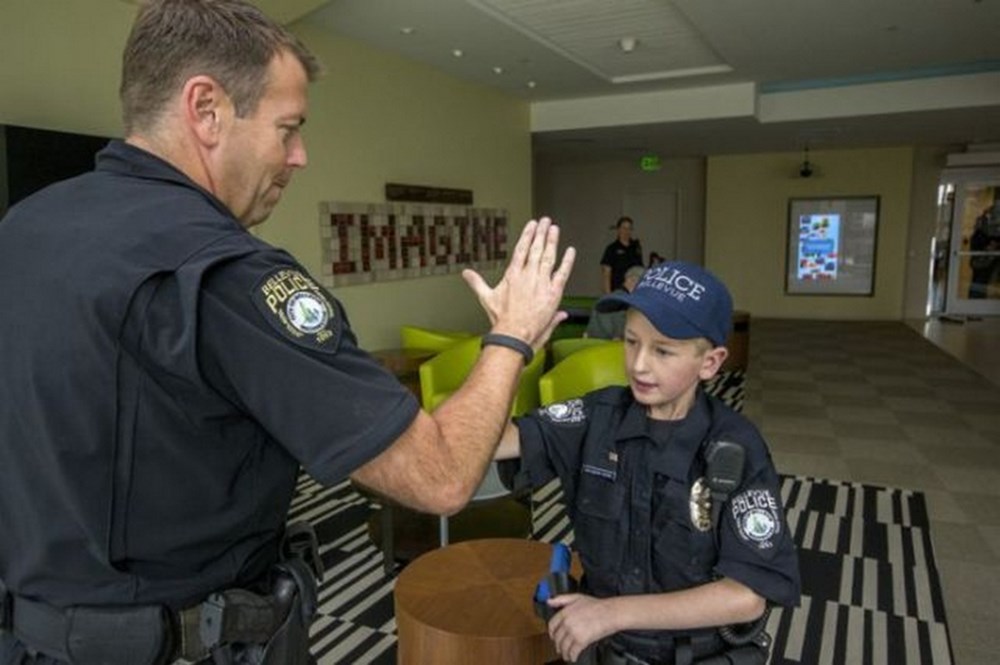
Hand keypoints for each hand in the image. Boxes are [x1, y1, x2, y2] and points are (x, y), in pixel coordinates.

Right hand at [462, 217, 574, 349]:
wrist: (513, 333)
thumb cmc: (501, 319)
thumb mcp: (486, 298)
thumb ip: (476, 283)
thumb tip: (466, 274)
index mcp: (513, 275)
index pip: (521, 250)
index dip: (527, 235)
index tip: (532, 225)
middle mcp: (528, 276)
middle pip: (536, 249)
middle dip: (541, 233)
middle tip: (546, 221)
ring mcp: (541, 283)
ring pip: (548, 257)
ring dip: (552, 241)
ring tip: (554, 229)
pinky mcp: (553, 293)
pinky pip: (562, 273)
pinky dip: (567, 262)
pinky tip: (570, 251)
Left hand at [547, 593, 615, 661]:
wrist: (610, 613)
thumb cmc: (597, 605)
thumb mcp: (577, 597)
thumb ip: (561, 599)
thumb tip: (549, 601)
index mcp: (565, 612)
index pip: (552, 625)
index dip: (552, 633)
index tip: (553, 636)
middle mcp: (567, 622)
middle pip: (557, 638)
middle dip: (558, 645)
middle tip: (560, 648)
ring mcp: (573, 632)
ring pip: (564, 646)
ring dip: (564, 653)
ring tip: (566, 655)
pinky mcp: (581, 641)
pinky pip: (573, 652)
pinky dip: (572, 656)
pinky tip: (573, 657)